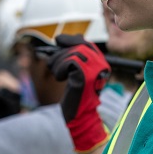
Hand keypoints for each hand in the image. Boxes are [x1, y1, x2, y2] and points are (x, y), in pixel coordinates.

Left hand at [47, 35, 110, 152]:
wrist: (79, 115)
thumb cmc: (75, 95)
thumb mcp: (74, 72)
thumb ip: (71, 56)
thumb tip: (59, 38)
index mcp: (100, 63)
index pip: (86, 42)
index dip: (70, 39)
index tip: (58, 40)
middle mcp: (101, 64)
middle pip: (79, 44)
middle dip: (61, 51)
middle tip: (52, 61)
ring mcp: (95, 69)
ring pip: (72, 52)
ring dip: (57, 63)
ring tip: (58, 75)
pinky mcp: (86, 75)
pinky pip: (69, 62)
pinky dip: (59, 69)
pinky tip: (61, 79)